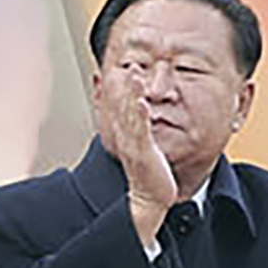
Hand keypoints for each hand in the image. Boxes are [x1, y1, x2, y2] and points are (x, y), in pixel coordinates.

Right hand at [96, 64, 185, 249]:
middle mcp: (126, 140)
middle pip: (121, 108)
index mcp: (126, 138)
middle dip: (123, 85)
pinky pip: (141, 132)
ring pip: (129, 115)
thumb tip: (142, 120)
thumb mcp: (143, 151)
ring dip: (130, 94)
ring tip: (132, 75)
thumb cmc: (150, 178)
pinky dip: (140, 116)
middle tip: (124, 64)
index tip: (118, 70)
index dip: (117, 90)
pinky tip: (142, 102)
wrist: (150, 202)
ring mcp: (134, 146)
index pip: (118, 109)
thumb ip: (141, 134)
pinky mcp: (143, 154)